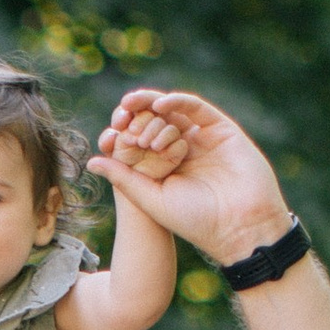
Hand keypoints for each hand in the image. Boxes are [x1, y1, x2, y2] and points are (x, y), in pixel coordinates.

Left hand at [88, 91, 293, 270]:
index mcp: (168, 167)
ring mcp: (204, 139)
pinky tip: (160, 104)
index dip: (125, 133)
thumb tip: (91, 162)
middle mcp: (185, 150)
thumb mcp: (152, 199)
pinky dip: (178, 101)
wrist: (239, 228)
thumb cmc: (196, 221)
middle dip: (135, 116)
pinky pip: (197, 108)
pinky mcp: (222, 130)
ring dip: (151, 103)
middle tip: (120, 117)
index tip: (109, 134)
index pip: (142, 141)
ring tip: (130, 104)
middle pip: (156, 122)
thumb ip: (124, 179)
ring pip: (174, 111)